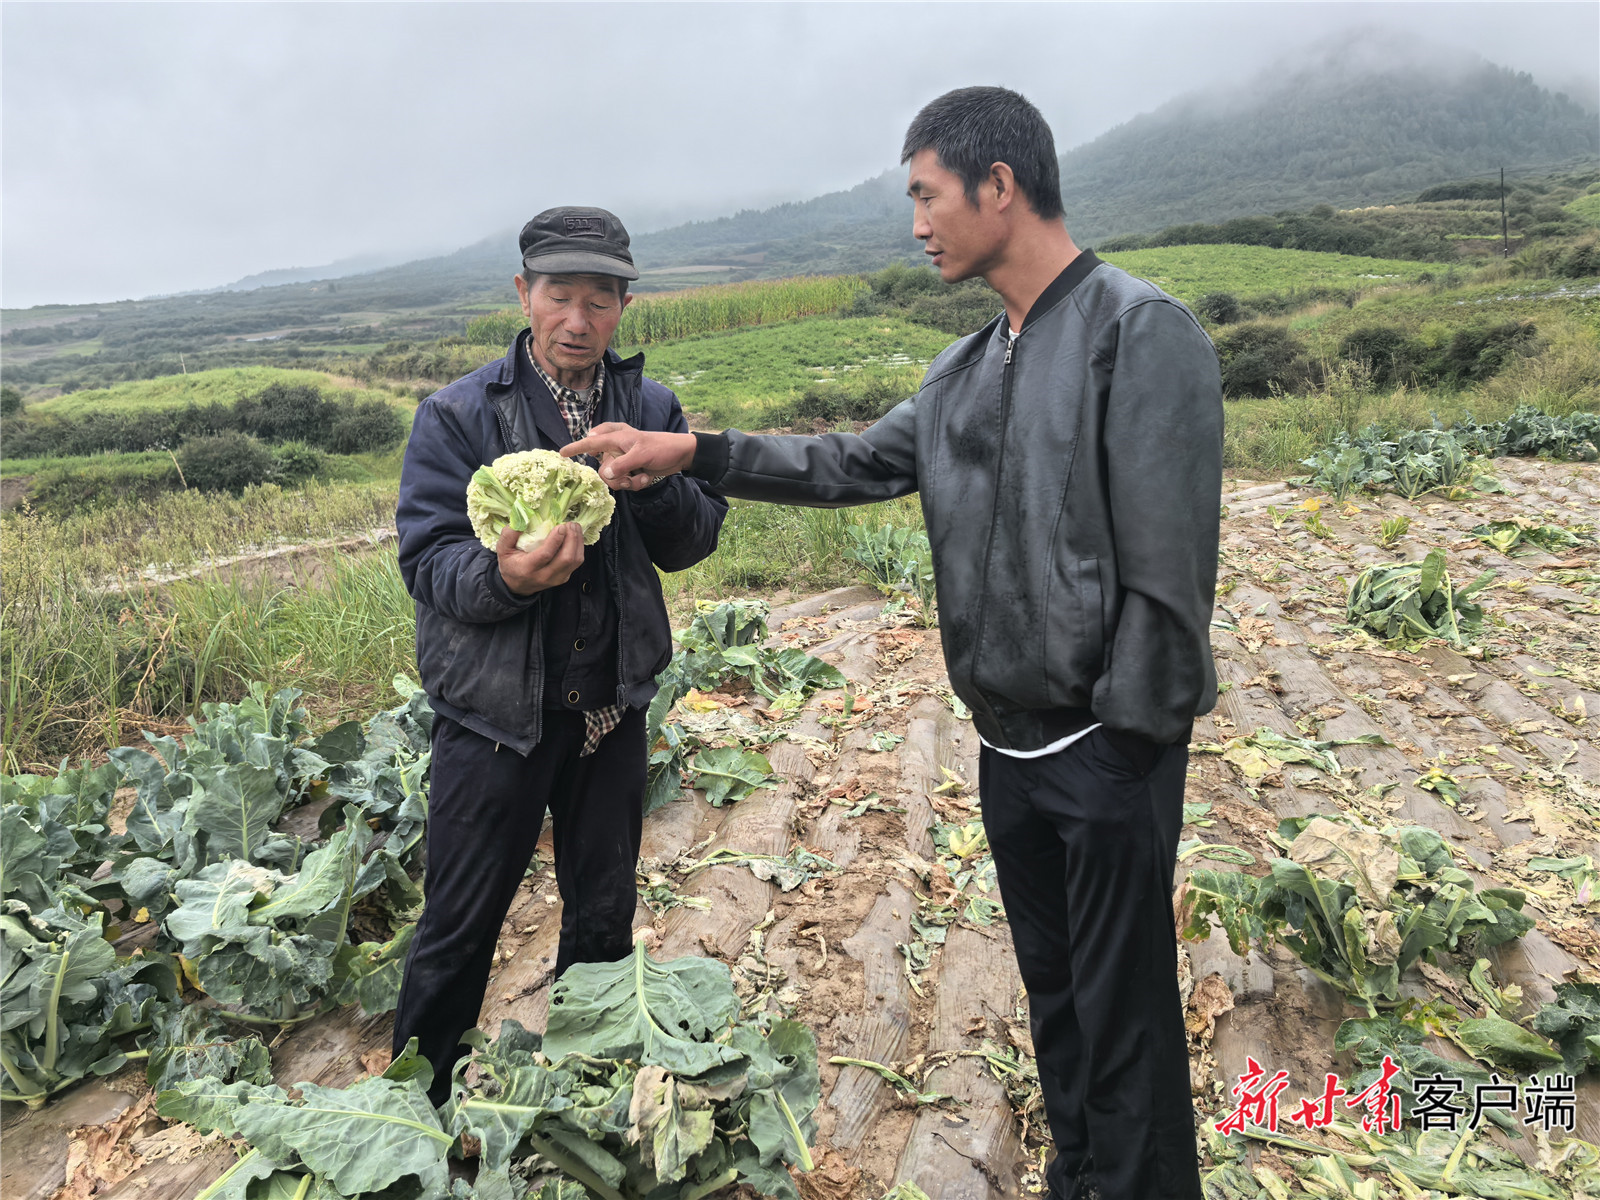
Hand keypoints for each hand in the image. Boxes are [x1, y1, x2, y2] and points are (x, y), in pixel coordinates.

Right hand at [496, 523, 584, 594]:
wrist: (517, 586)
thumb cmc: (511, 564)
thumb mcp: (502, 550)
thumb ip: (508, 535)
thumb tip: (520, 521)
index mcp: (528, 568)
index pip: (545, 555)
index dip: (555, 540)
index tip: (561, 526)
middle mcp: (544, 576)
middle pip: (566, 558)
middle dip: (572, 538)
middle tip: (570, 524)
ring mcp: (557, 578)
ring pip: (575, 561)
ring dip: (578, 542)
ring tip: (574, 527)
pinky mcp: (564, 578)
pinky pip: (577, 562)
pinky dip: (578, 547)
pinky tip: (575, 536)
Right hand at [562, 422, 696, 491]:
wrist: (681, 455)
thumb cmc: (662, 448)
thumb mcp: (642, 454)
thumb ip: (622, 464)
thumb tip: (606, 474)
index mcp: (616, 438)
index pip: (591, 442)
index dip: (576, 447)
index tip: (561, 453)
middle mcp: (617, 449)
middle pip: (603, 470)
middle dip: (617, 478)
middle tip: (629, 477)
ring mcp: (624, 461)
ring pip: (614, 480)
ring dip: (629, 482)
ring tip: (643, 476)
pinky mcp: (631, 471)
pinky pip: (625, 484)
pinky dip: (636, 483)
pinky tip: (647, 477)